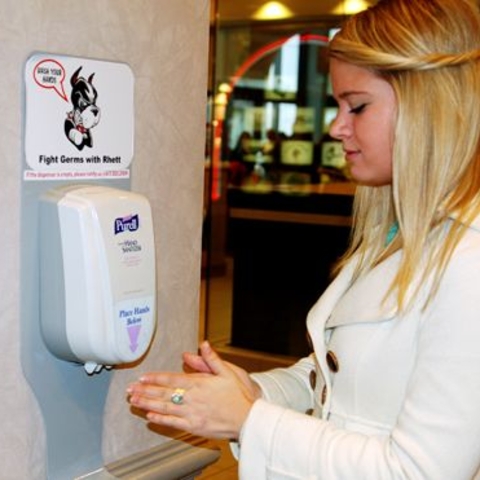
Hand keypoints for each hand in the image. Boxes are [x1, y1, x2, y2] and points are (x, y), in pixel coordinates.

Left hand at [127, 341, 260, 438]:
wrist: (248, 418)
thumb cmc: (238, 395)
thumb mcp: (227, 371)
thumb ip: (211, 358)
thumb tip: (202, 344)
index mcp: (199, 383)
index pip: (171, 379)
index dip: (155, 378)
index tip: (142, 377)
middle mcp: (192, 398)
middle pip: (163, 394)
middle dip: (145, 391)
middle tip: (130, 390)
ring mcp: (192, 414)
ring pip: (164, 408)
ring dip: (147, 405)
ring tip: (134, 402)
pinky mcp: (194, 426)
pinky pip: (173, 423)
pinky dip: (160, 420)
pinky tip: (150, 417)